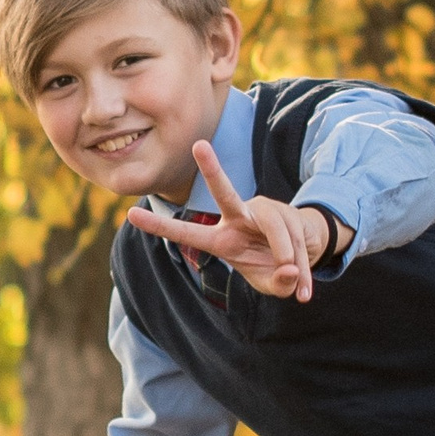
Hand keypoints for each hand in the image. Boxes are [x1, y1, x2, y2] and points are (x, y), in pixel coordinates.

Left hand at [122, 143, 344, 299]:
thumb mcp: (272, 284)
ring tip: (296, 285)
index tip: (129, 215)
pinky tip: (304, 290)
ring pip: (275, 230)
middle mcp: (238, 218)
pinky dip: (302, 267)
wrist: (305, 252)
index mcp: (221, 240)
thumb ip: (277, 283)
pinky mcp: (287, 211)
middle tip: (199, 145)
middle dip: (212, 170)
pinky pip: (294, 238)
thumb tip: (288, 269)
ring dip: (287, 257)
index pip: (187, 233)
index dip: (160, 226)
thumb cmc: (276, 269)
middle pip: (225, 192)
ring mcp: (263, 211)